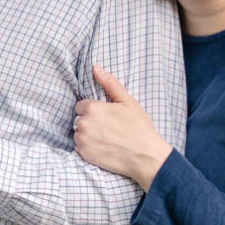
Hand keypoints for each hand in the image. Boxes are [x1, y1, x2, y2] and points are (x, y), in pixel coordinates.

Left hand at [72, 67, 172, 191]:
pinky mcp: (84, 155)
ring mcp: (82, 140)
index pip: (81, 106)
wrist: (145, 156)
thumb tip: (95, 68)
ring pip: (79, 134)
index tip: (105, 116)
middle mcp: (83, 124)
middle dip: (90, 122)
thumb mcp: (127, 101)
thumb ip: (109, 83)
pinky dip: (88, 147)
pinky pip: (80, 147)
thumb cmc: (139, 127)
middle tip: (108, 128)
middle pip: (79, 119)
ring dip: (88, 135)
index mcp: (92, 108)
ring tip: (106, 138)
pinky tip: (103, 147)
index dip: (93, 110)